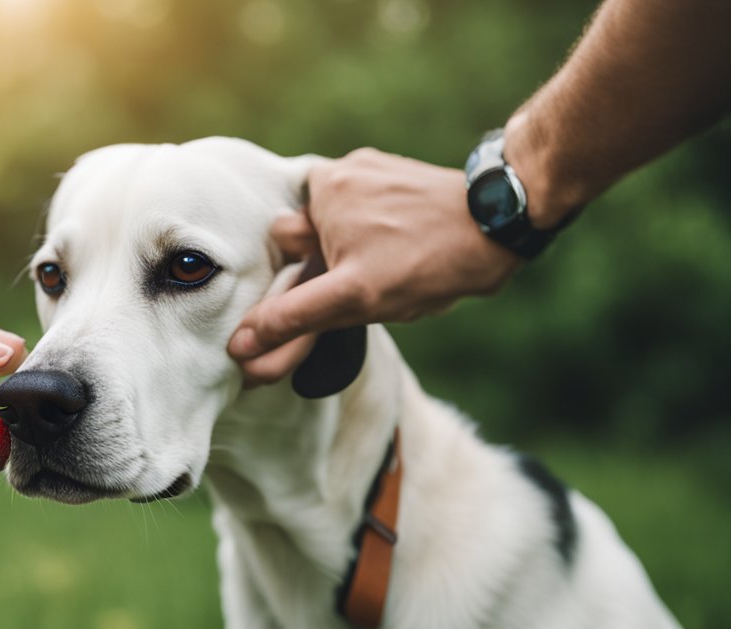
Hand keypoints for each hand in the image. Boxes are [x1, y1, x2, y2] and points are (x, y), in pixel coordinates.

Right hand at [227, 148, 520, 383]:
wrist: (502, 223)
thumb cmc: (425, 259)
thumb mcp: (350, 299)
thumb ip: (291, 318)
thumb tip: (239, 345)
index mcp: (321, 189)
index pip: (284, 244)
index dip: (307, 274)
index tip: (336, 287)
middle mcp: (343, 170)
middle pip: (315, 236)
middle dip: (334, 266)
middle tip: (370, 283)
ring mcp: (376, 170)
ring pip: (346, 230)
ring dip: (362, 258)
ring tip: (399, 271)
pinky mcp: (403, 177)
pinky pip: (375, 217)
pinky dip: (385, 242)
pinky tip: (413, 257)